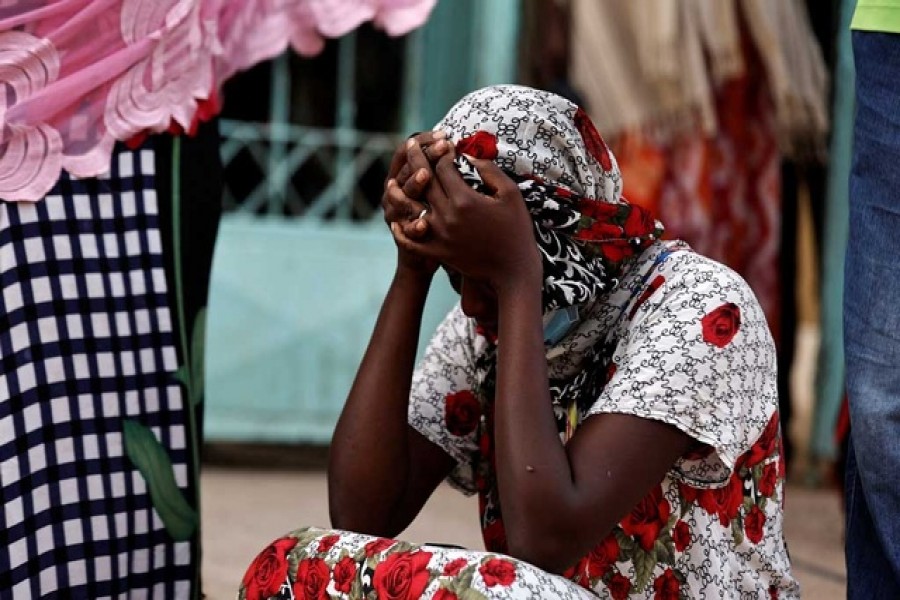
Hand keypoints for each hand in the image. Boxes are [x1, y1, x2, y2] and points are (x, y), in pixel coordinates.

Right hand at [382, 132, 450, 276]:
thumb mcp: (439, 190)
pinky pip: (404, 230)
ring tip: (426, 176)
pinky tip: (424, 224)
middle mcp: (395, 190)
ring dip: (413, 184)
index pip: (408, 150)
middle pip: (406, 168)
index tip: (445, 135)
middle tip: (444, 145)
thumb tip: (466, 151)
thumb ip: (447, 171)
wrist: (425, 254)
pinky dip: (413, 227)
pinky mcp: (402, 234)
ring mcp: (397, 213)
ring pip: (399, 196)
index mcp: (405, 176)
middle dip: (424, 156)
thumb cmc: (440, 217)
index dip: (425, 141)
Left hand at [393, 150, 541, 294]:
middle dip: (417, 160)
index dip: (442, 152)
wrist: (513, 271)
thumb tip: (469, 155)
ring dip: (400, 194)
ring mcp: (439, 236)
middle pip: (425, 182)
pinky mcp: (438, 252)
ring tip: (391, 182)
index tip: (443, 143)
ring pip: (412, 209)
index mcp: (465, 200)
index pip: (443, 168)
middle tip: (411, 145)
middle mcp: (447, 216)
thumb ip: (489, 171)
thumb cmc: (516, 230)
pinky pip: (412, 241)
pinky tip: (396, 222)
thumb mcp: (510, 195)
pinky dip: (402, 232)